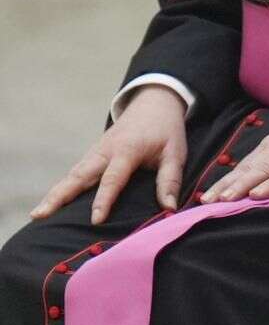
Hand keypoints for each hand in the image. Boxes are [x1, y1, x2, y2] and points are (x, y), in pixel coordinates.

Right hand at [32, 85, 188, 222]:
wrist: (153, 104)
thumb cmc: (166, 130)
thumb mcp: (176, 152)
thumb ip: (170, 179)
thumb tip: (169, 207)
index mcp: (127, 149)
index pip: (113, 178)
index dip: (104, 199)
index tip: (95, 220)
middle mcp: (105, 151)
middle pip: (78, 175)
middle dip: (59, 196)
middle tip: (39, 215)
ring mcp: (95, 152)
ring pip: (72, 174)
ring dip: (54, 193)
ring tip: (37, 214)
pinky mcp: (92, 155)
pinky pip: (74, 173)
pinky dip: (61, 187)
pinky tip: (51, 204)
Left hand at [203, 109, 268, 201]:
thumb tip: (259, 179)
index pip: (244, 166)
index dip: (225, 181)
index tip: (206, 196)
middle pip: (247, 170)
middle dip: (225, 186)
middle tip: (204, 203)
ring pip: (261, 173)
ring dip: (240, 186)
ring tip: (223, 200)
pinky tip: (256, 194)